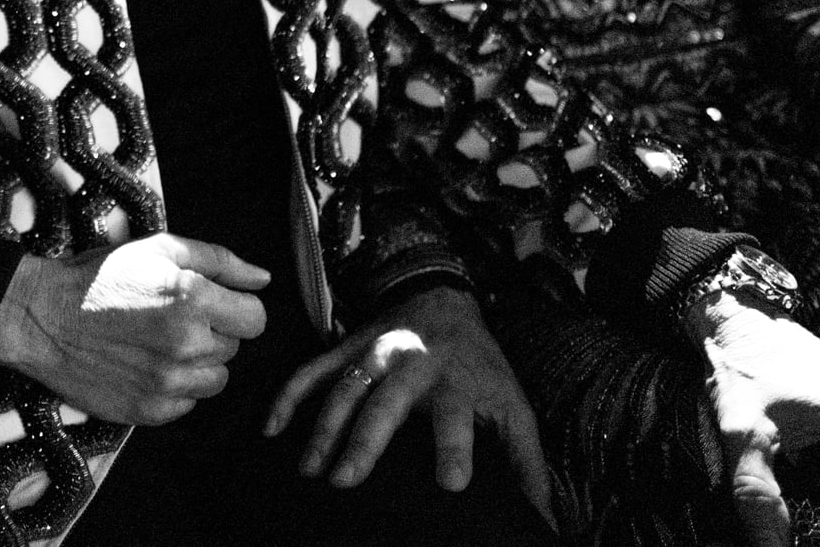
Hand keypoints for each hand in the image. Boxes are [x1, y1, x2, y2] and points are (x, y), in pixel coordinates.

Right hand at [0, 234, 269, 424]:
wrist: (43, 317)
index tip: (212, 303)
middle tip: (172, 317)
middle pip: (234, 348)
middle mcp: (186, 344)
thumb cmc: (102, 276)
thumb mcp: (159, 248)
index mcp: (193, 298)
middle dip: (213, 331)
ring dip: (198, 362)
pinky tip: (144, 364)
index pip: (255, 318)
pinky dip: (173, 387)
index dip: (236, 308)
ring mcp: (167, 383)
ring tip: (159, 342)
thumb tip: (263, 279)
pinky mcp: (149, 412)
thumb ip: (219, 261)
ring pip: (215, 380)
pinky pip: (187, 404)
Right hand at [265, 285, 553, 519]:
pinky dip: (290, 395)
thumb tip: (547, 522)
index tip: (451, 482)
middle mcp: (414, 363)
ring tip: (311, 470)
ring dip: (325, 426)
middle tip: (346, 481)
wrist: (445, 297)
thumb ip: (526, 463)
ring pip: (345, 387)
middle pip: (387, 402)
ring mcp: (375, 352)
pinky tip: (273, 428)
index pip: (457, 414)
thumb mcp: (513, 406)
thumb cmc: (481, 366)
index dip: (456, 445)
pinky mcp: (348, 346)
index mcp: (459, 380)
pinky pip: (313, 369)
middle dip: (366, 439)